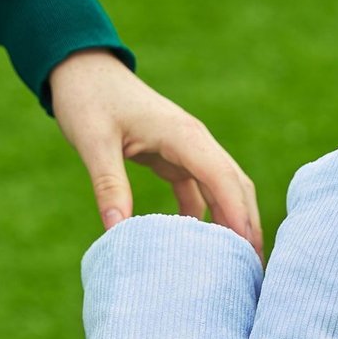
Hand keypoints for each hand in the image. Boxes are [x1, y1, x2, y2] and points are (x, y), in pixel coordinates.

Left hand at [50, 49, 262, 257]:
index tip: (246, 251)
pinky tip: (202, 249)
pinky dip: (207, 218)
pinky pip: (202, 192)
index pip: (222, 179)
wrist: (82, 67)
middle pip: (237, 187)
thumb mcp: (93, 142)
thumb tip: (116, 234)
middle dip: (249, 226)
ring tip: (239, 265)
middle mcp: (196, 142)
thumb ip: (109, 185)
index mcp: (184, 136)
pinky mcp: (176, 158)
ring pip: (225, 190)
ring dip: (234, 224)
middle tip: (255, 271)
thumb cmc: (88, 99)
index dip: (237, 215)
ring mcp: (189, 150)